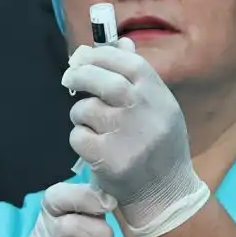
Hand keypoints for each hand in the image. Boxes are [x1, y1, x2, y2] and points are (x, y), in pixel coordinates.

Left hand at [60, 43, 209, 236]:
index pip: (129, 63)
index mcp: (160, 97)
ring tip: (90, 124)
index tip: (85, 56)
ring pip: (86, 110)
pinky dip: (80, 139)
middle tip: (69, 78)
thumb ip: (139, 77)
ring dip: (80, 114)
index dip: (103, 54)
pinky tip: (92, 147)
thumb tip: (119, 41)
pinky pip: (79, 137)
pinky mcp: (109, 159)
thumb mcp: (160, 109)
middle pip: (104, 81)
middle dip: (81, 75)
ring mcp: (127, 136)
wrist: (165, 195)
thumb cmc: (159, 147)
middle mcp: (145, 113)